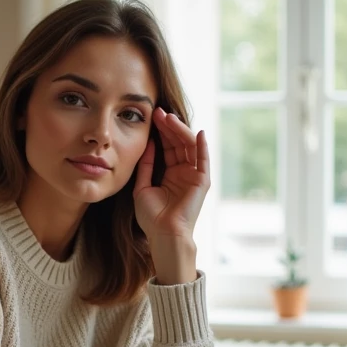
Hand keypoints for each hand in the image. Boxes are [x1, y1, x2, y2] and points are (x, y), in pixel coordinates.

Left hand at [133, 108, 210, 243]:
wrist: (163, 234)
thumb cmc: (151, 217)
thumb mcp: (142, 187)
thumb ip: (146, 165)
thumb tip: (150, 143)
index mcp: (171, 174)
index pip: (168, 147)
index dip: (160, 132)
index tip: (151, 118)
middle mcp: (184, 173)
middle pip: (178, 144)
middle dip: (169, 127)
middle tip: (159, 112)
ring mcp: (194, 176)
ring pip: (189, 147)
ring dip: (180, 131)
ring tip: (169, 118)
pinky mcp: (202, 182)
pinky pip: (204, 161)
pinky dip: (202, 147)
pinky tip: (198, 132)